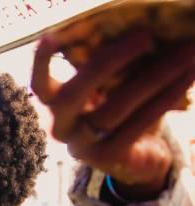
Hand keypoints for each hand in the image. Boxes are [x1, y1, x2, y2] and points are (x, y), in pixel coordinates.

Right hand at [32, 29, 194, 199]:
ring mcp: (83, 145)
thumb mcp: (108, 90)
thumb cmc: (120, 114)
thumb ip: (109, 70)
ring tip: (186, 52)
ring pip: (114, 109)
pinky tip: (186, 78)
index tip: (49, 36)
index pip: (39, 85)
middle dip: (106, 62)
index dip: (40, 63)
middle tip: (144, 36)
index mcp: (54, 106)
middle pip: (72, 95)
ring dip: (154, 76)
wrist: (137, 161)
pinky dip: (165, 98)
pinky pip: (138, 124)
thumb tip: (135, 30)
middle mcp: (61, 127)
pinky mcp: (109, 157)